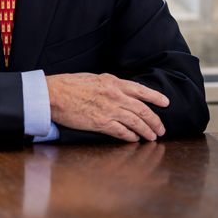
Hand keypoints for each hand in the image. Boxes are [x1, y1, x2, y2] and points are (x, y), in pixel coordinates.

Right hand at [45, 73, 168, 141]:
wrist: (52, 95)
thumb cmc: (67, 85)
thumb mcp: (92, 78)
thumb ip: (108, 84)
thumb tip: (118, 90)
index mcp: (112, 81)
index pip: (141, 90)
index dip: (156, 97)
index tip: (165, 103)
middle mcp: (114, 95)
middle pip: (143, 109)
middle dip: (155, 120)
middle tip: (161, 128)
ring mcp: (109, 109)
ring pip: (136, 122)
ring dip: (146, 131)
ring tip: (152, 137)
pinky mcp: (101, 122)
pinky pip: (122, 131)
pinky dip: (131, 136)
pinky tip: (134, 139)